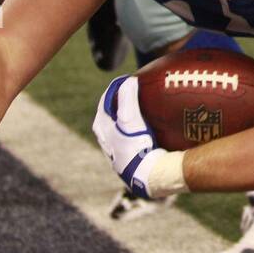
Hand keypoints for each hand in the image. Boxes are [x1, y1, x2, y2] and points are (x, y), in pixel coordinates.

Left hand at [92, 75, 168, 198]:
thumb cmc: (135, 146)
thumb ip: (127, 98)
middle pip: (113, 110)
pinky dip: (138, 124)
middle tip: (140, 89)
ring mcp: (116, 147)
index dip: (119, 86)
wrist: (146, 175)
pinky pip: (131, 133)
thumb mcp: (129, 119)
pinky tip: (152, 124)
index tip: (133, 77)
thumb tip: (128, 80)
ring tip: (147, 104)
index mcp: (101, 126)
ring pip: (122, 122)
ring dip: (132, 112)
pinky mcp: (128, 154)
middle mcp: (105, 136)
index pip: (107, 98)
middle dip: (124, 98)